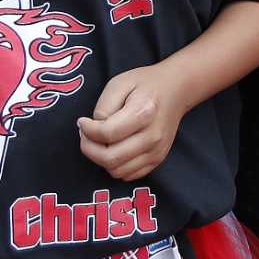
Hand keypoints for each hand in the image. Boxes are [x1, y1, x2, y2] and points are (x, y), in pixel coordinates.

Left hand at [78, 63, 188, 180]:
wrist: (175, 90)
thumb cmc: (145, 84)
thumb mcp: (119, 84)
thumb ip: (104, 107)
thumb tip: (93, 131)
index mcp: (143, 113)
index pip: (106, 134)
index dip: (87, 131)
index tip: (82, 122)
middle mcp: (152, 136)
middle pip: (110, 158)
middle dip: (89, 149)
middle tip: (85, 135)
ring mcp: (157, 151)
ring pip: (117, 171)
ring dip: (101, 159)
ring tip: (99, 142)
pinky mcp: (158, 159)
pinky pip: (129, 175)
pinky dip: (116, 166)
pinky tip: (113, 149)